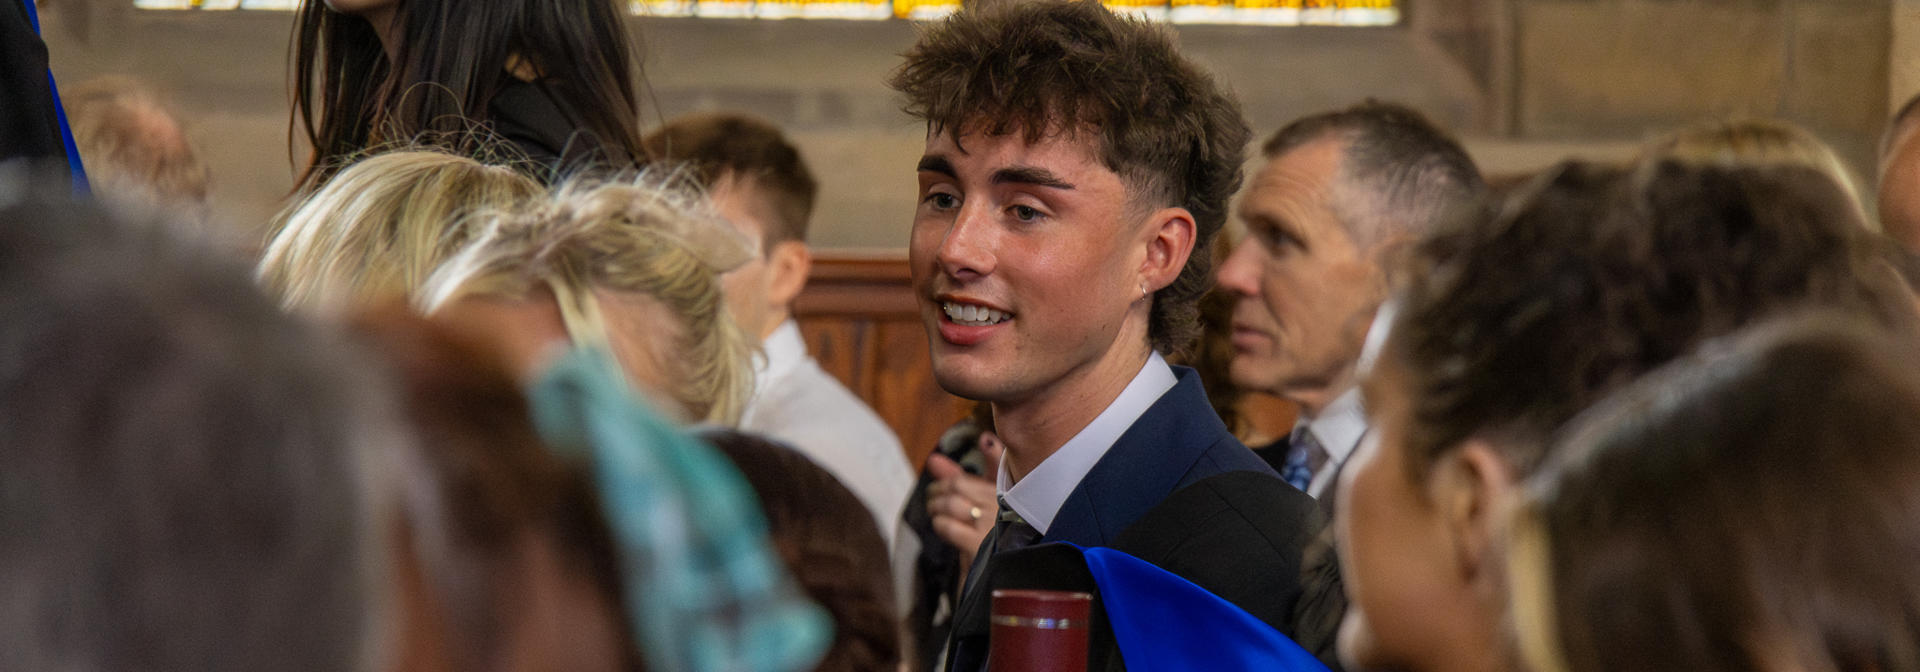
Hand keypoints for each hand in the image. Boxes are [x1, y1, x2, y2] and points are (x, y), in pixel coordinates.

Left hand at [925, 431, 1003, 574]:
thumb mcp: (978, 506)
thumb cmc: (987, 538)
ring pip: (953, 503)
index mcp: (1015, 496)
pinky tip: (943, 526)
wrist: (1001, 580)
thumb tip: (934, 459)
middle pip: (962, 484)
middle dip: (941, 487)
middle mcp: (1009, 509)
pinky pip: (950, 526)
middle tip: (933, 494)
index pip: (1000, 465)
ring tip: (935, 509)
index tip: (946, 458)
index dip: (985, 453)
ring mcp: (995, 527)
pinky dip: (941, 524)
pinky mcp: (981, 547)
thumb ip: (958, 478)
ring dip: (937, 505)